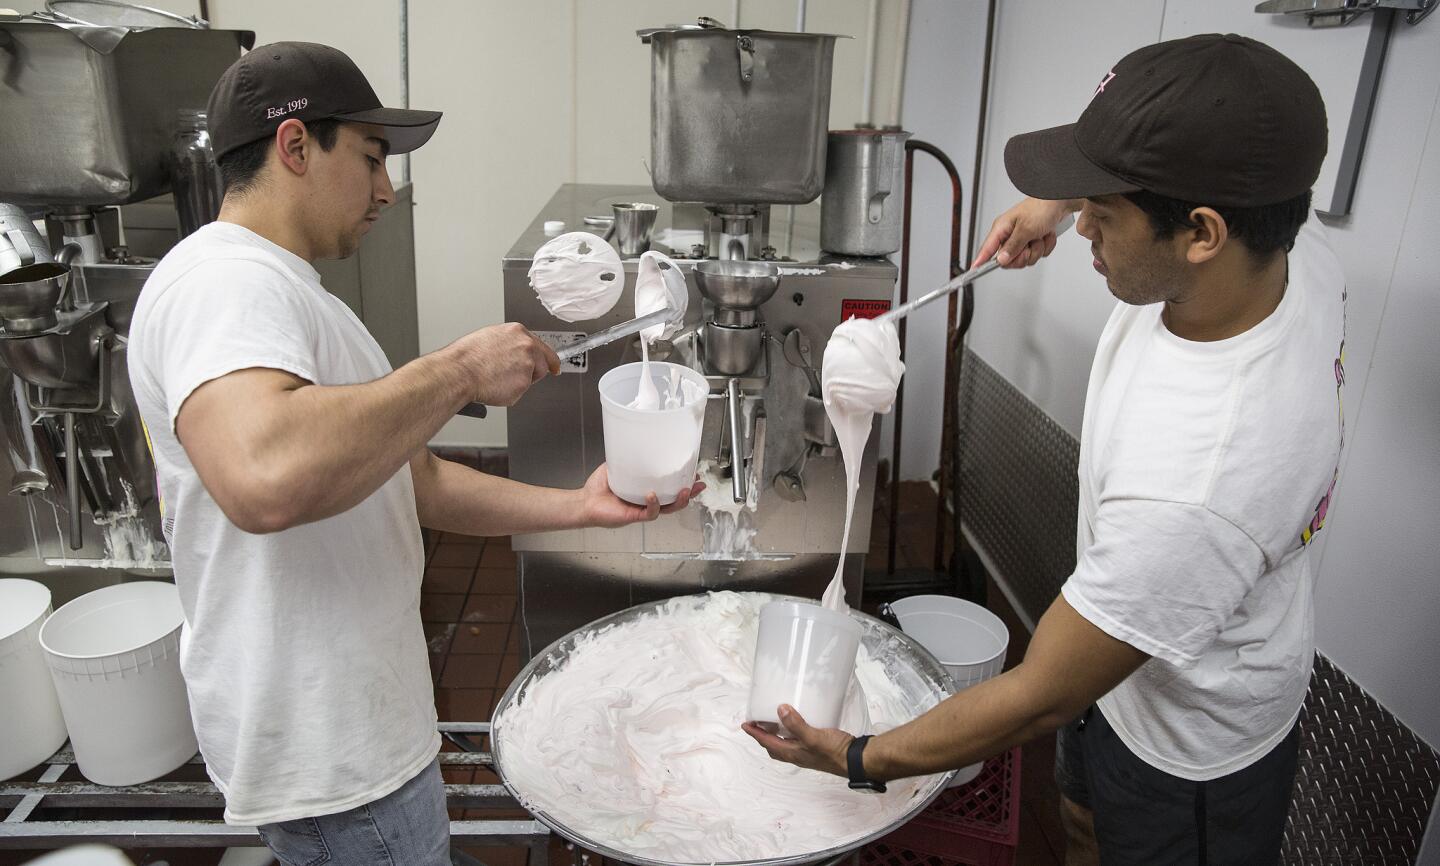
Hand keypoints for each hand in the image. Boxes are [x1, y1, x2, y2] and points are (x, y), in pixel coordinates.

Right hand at [448, 323, 560, 406]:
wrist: (458, 372)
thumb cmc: (466, 358)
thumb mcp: (489, 338)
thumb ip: (508, 344)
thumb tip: (512, 353)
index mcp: (518, 332)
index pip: (541, 346)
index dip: (547, 359)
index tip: (554, 366)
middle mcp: (527, 346)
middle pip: (542, 363)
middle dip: (533, 373)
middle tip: (515, 378)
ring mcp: (528, 364)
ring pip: (531, 379)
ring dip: (518, 383)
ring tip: (496, 379)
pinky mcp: (524, 383)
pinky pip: (520, 392)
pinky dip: (509, 394)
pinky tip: (495, 386)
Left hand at [579, 464, 703, 527]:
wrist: (584, 502)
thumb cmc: (598, 488)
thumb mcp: (617, 467)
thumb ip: (628, 458)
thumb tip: (638, 442)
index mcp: (645, 491)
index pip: (669, 489)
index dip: (683, 483)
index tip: (694, 475)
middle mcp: (646, 502)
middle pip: (674, 501)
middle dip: (689, 494)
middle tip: (698, 485)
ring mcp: (641, 510)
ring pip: (667, 509)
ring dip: (678, 501)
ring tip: (684, 491)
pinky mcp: (633, 516)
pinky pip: (649, 513)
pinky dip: (653, 504)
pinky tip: (653, 495)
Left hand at [741, 704, 853, 777]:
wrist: (856, 760)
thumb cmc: (834, 751)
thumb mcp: (813, 736)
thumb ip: (796, 724)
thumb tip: (780, 709)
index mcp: (791, 753)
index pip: (767, 743)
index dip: (755, 734)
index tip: (745, 724)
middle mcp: (797, 755)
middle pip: (774, 746)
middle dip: (763, 736)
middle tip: (757, 723)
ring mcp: (807, 753)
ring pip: (785, 744)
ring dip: (777, 735)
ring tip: (775, 720)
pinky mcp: (816, 748)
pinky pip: (797, 740)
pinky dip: (791, 732)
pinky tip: (798, 722)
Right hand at [971, 197, 1079, 268]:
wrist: (1061, 202)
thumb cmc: (1041, 207)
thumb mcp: (1026, 228)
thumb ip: (1013, 246)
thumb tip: (1001, 260)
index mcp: (1002, 229)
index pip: (987, 249)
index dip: (980, 261)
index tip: (973, 271)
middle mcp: (1010, 235)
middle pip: (1009, 260)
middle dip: (1023, 255)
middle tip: (1028, 245)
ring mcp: (1022, 240)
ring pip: (1025, 259)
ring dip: (1037, 249)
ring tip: (1039, 236)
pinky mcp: (1033, 242)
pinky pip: (1037, 255)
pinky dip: (1045, 247)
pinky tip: (1045, 236)